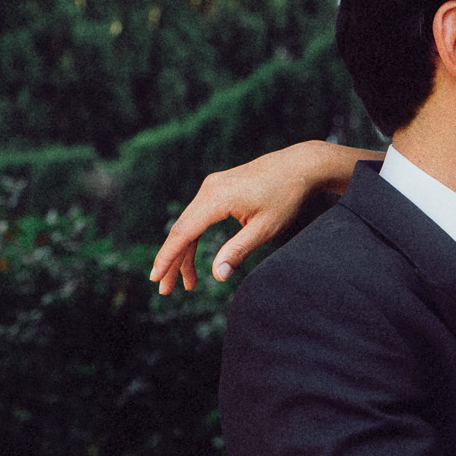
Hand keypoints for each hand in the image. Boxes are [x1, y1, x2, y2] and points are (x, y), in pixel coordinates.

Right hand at [149, 141, 374, 293]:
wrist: (299, 165)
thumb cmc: (285, 197)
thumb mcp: (265, 228)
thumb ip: (238, 251)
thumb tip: (217, 276)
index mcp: (217, 199)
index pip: (183, 233)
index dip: (168, 258)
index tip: (156, 279)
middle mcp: (208, 189)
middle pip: (181, 230)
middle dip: (173, 262)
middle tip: (166, 290)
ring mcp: (212, 187)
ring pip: (189, 224)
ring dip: (185, 253)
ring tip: (188, 284)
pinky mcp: (218, 188)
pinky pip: (199, 216)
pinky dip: (195, 238)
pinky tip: (195, 259)